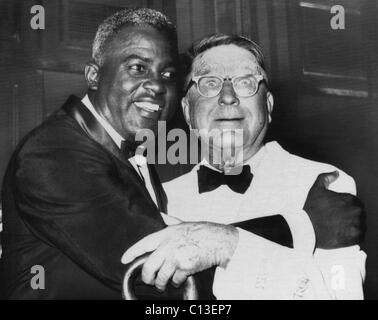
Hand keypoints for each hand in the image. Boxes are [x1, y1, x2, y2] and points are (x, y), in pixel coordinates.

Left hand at [121, 222, 237, 290]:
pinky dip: (176, 282)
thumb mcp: (182, 223)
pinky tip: (180, 279)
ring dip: (162, 283)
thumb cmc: (201, 231)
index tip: (124, 259)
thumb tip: (159, 214)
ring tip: (164, 284)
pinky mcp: (185, 267)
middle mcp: (168, 245)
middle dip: (147, 277)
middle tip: (149, 281)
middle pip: (148, 266)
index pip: (144, 243)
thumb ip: (169, 220)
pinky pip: (175, 280)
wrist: (218, 240)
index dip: (132, 252)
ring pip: (161, 277)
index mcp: (166, 234)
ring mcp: (176, 257)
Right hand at [304, 171, 364, 248]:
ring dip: (353, 226)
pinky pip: (360, 236)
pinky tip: (342, 234)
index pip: (355, 203)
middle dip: (350, 216)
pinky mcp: (356, 237)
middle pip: (359, 214)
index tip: (337, 212)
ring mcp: (357, 225)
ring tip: (339, 227)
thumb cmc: (311, 209)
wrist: (307, 229)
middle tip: (337, 220)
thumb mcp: (316, 190)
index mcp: (350, 199)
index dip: (346, 207)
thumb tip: (336, 173)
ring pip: (360, 225)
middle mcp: (357, 211)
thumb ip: (326, 178)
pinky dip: (353, 236)